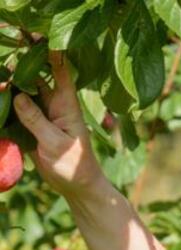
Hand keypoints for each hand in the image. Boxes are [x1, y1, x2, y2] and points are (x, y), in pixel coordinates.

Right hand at [13, 51, 105, 198]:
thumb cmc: (75, 165)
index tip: (36, 37)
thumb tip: (19, 95)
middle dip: (19, 68)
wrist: (78, 186)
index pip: (60, 71)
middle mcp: (55, 105)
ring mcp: (43, 116)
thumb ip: (37, 120)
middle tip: (4, 65)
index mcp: (67, 104)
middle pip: (35, 79)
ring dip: (9, 87)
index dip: (50, 52)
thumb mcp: (56, 143)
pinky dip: (6, 107)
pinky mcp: (33, 128)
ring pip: (22, 94)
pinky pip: (16, 112)